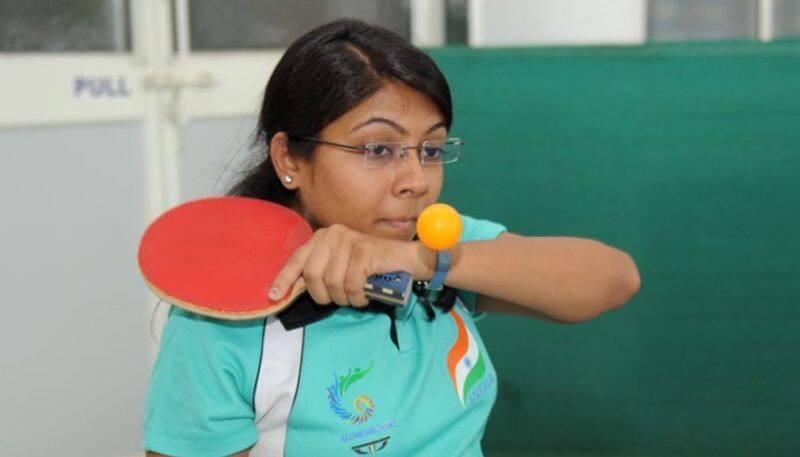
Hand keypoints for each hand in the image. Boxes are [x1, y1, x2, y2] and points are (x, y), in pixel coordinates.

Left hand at [268, 224, 422, 306]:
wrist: (404, 259)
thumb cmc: (371, 266)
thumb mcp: (340, 266)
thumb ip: (320, 272)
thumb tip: (294, 289)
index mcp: (323, 237)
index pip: (297, 259)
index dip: (284, 279)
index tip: (274, 296)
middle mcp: (332, 234)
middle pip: (312, 275)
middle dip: (323, 295)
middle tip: (337, 300)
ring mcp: (348, 240)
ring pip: (331, 282)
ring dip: (343, 298)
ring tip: (354, 297)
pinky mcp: (362, 251)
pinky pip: (350, 284)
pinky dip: (357, 297)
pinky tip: (364, 296)